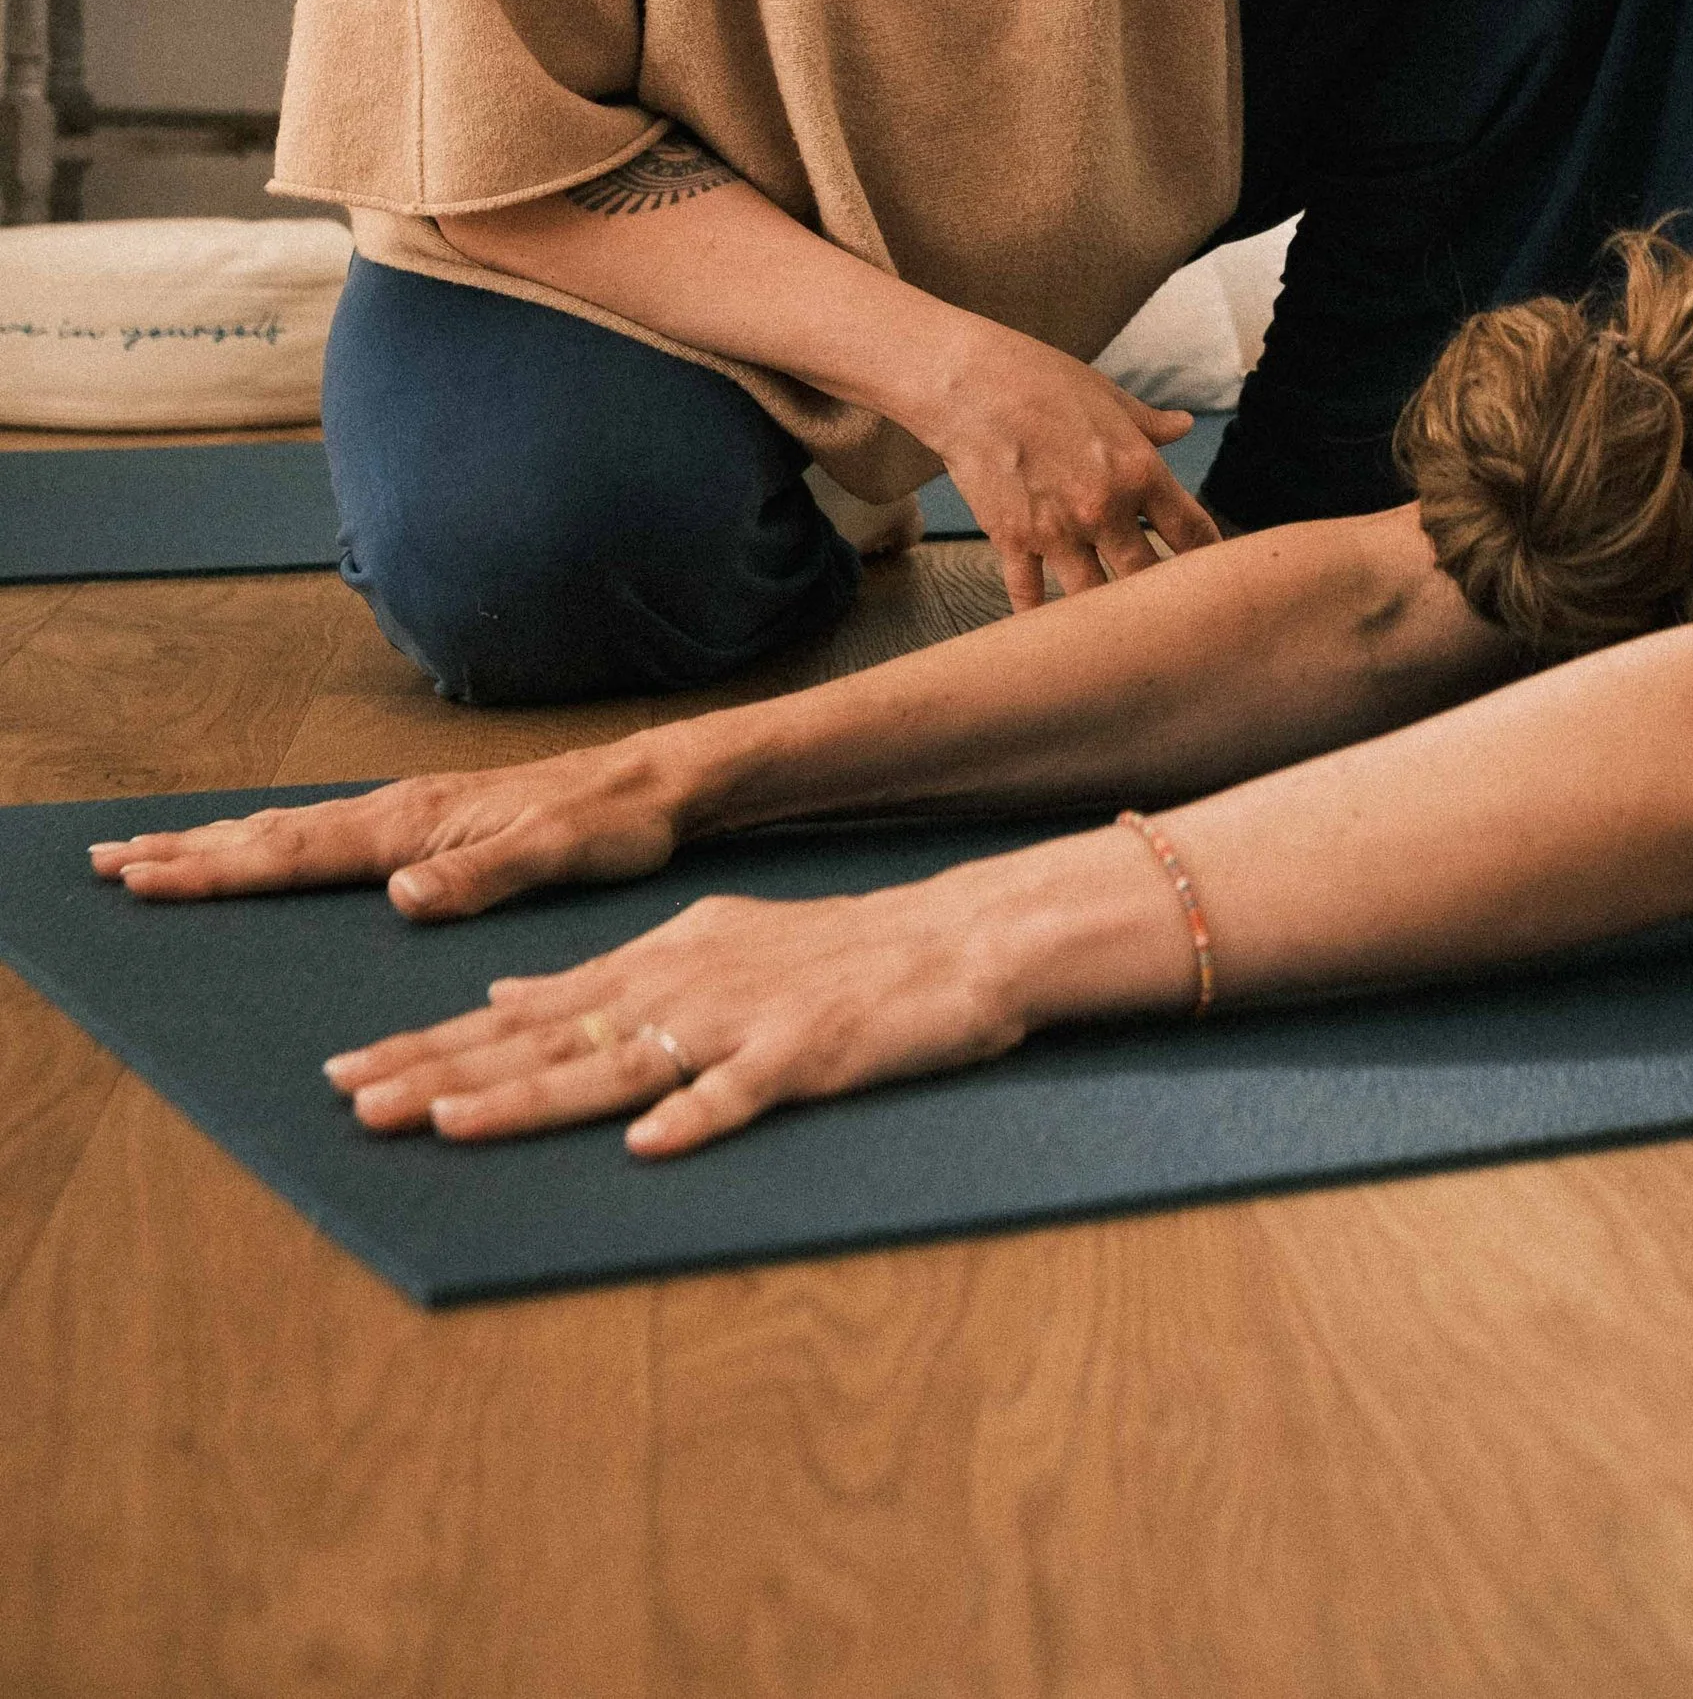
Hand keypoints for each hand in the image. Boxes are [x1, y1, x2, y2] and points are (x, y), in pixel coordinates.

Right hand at [89, 737, 687, 921]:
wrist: (659, 780)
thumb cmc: (615, 821)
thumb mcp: (558, 852)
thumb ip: (480, 874)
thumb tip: (400, 894)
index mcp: (417, 823)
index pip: (298, 852)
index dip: (219, 869)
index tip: (144, 876)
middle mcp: (403, 812)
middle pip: (274, 834)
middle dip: (189, 850)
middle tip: (104, 861)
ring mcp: (413, 815)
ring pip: (292, 831)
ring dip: (218, 842)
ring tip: (151, 852)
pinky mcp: (429, 824)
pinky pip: (326, 836)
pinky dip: (272, 843)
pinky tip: (257, 851)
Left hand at [322, 833, 1178, 1157]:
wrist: (952, 942)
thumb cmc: (829, 954)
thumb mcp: (703, 945)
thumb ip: (608, 976)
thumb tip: (506, 995)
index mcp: (654, 961)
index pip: (519, 1010)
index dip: (427, 1045)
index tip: (345, 1075)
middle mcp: (679, 985)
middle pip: (542, 1039)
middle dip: (440, 1075)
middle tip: (350, 1105)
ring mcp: (738, 1021)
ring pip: (615, 1064)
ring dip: (530, 1097)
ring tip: (451, 1124)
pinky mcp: (804, 1055)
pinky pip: (741, 1094)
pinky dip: (694, 1116)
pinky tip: (647, 1145)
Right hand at [910, 316, 1218, 610]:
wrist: (968, 384)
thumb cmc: (1040, 379)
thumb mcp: (1107, 395)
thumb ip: (1149, 423)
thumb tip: (1184, 425)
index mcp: (1137, 469)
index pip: (1190, 529)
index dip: (1208, 554)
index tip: (1213, 572)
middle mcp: (1102, 508)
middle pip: (1148, 576)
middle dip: (1163, 597)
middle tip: (1172, 612)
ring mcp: (1056, 530)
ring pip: (1094, 598)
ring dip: (1106, 613)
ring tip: (1119, 629)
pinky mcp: (1012, 540)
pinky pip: (1030, 595)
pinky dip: (1039, 616)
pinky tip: (1049, 629)